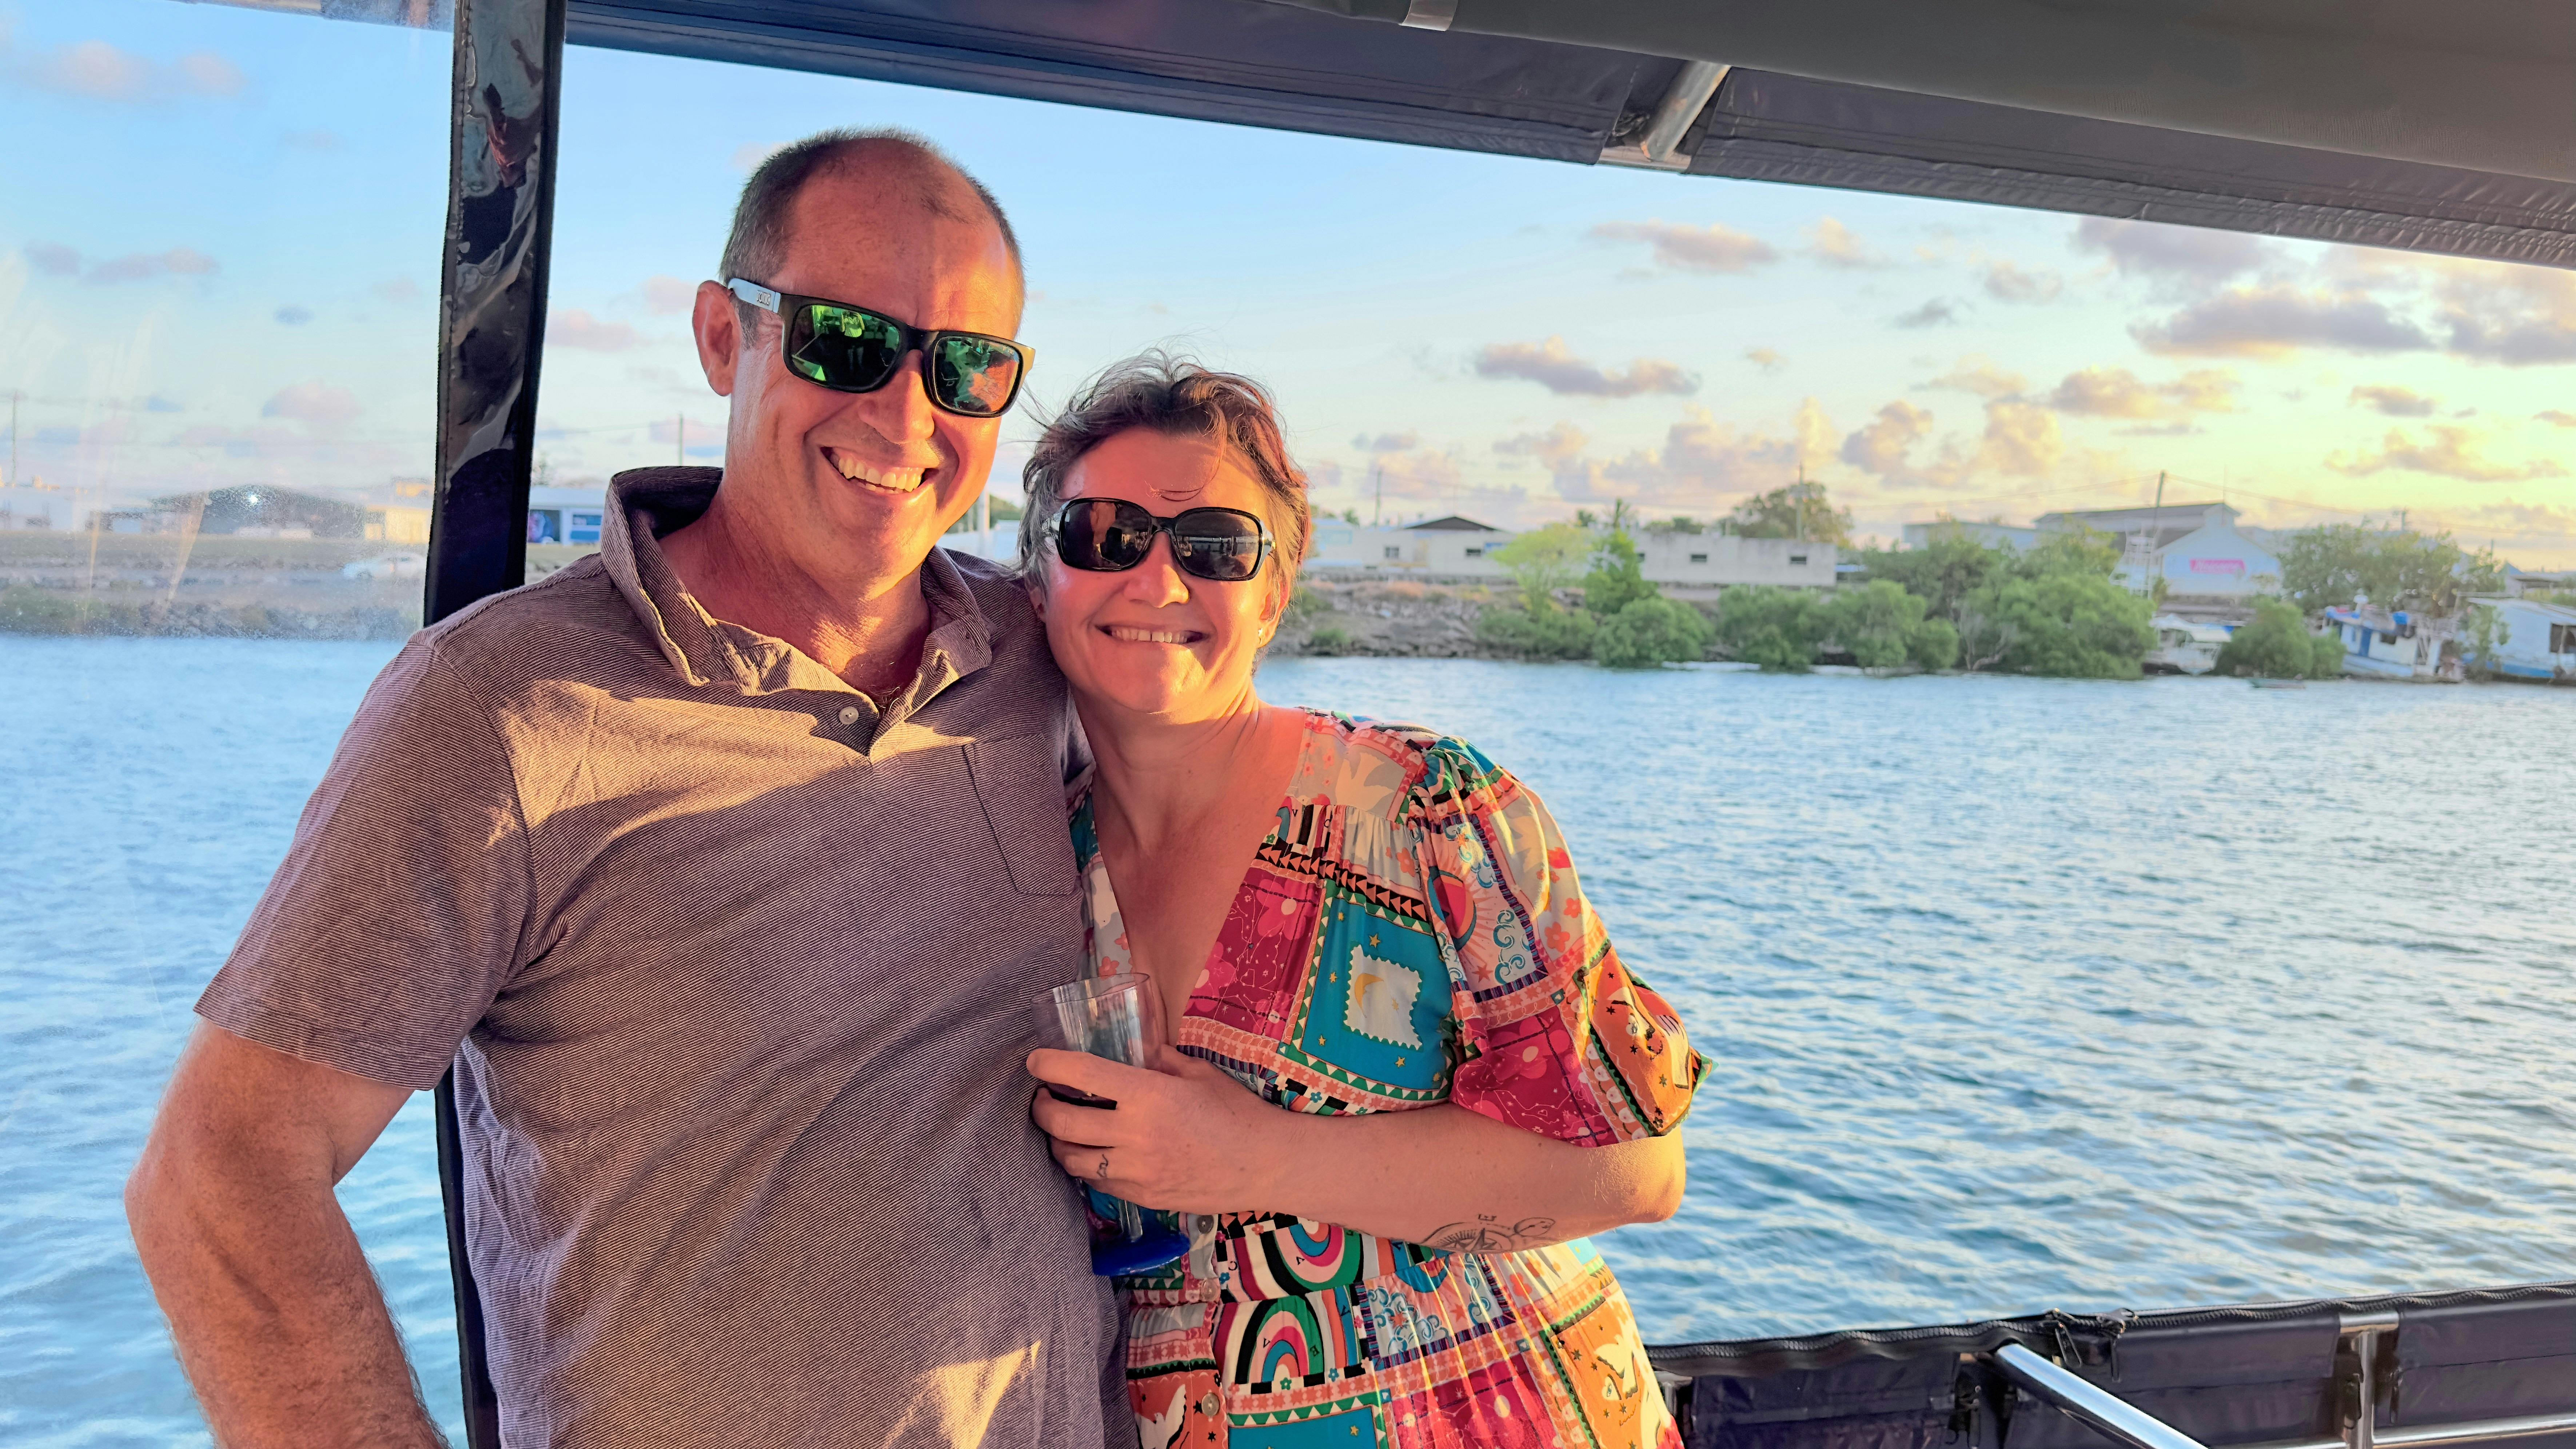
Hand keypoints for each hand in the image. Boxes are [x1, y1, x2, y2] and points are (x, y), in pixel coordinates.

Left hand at [1025, 1048, 1291, 1214]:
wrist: (1264, 1165)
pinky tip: (1091, 1152)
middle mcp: (1136, 1136)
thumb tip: (1131, 1046)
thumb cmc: (1236, 1112)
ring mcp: (1136, 1173)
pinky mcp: (1141, 1197)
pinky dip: (1085, 1165)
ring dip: (1057, 1141)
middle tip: (1043, 1096)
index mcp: (1150, 1096)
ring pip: (1071, 1159)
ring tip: (1061, 1127)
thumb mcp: (1197, 1074)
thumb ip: (1158, 1059)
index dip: (1049, 1065)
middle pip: (1062, 1123)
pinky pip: (1096, 1182)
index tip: (1035, 1061)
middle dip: (1042, 1107)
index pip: (1082, 1074)